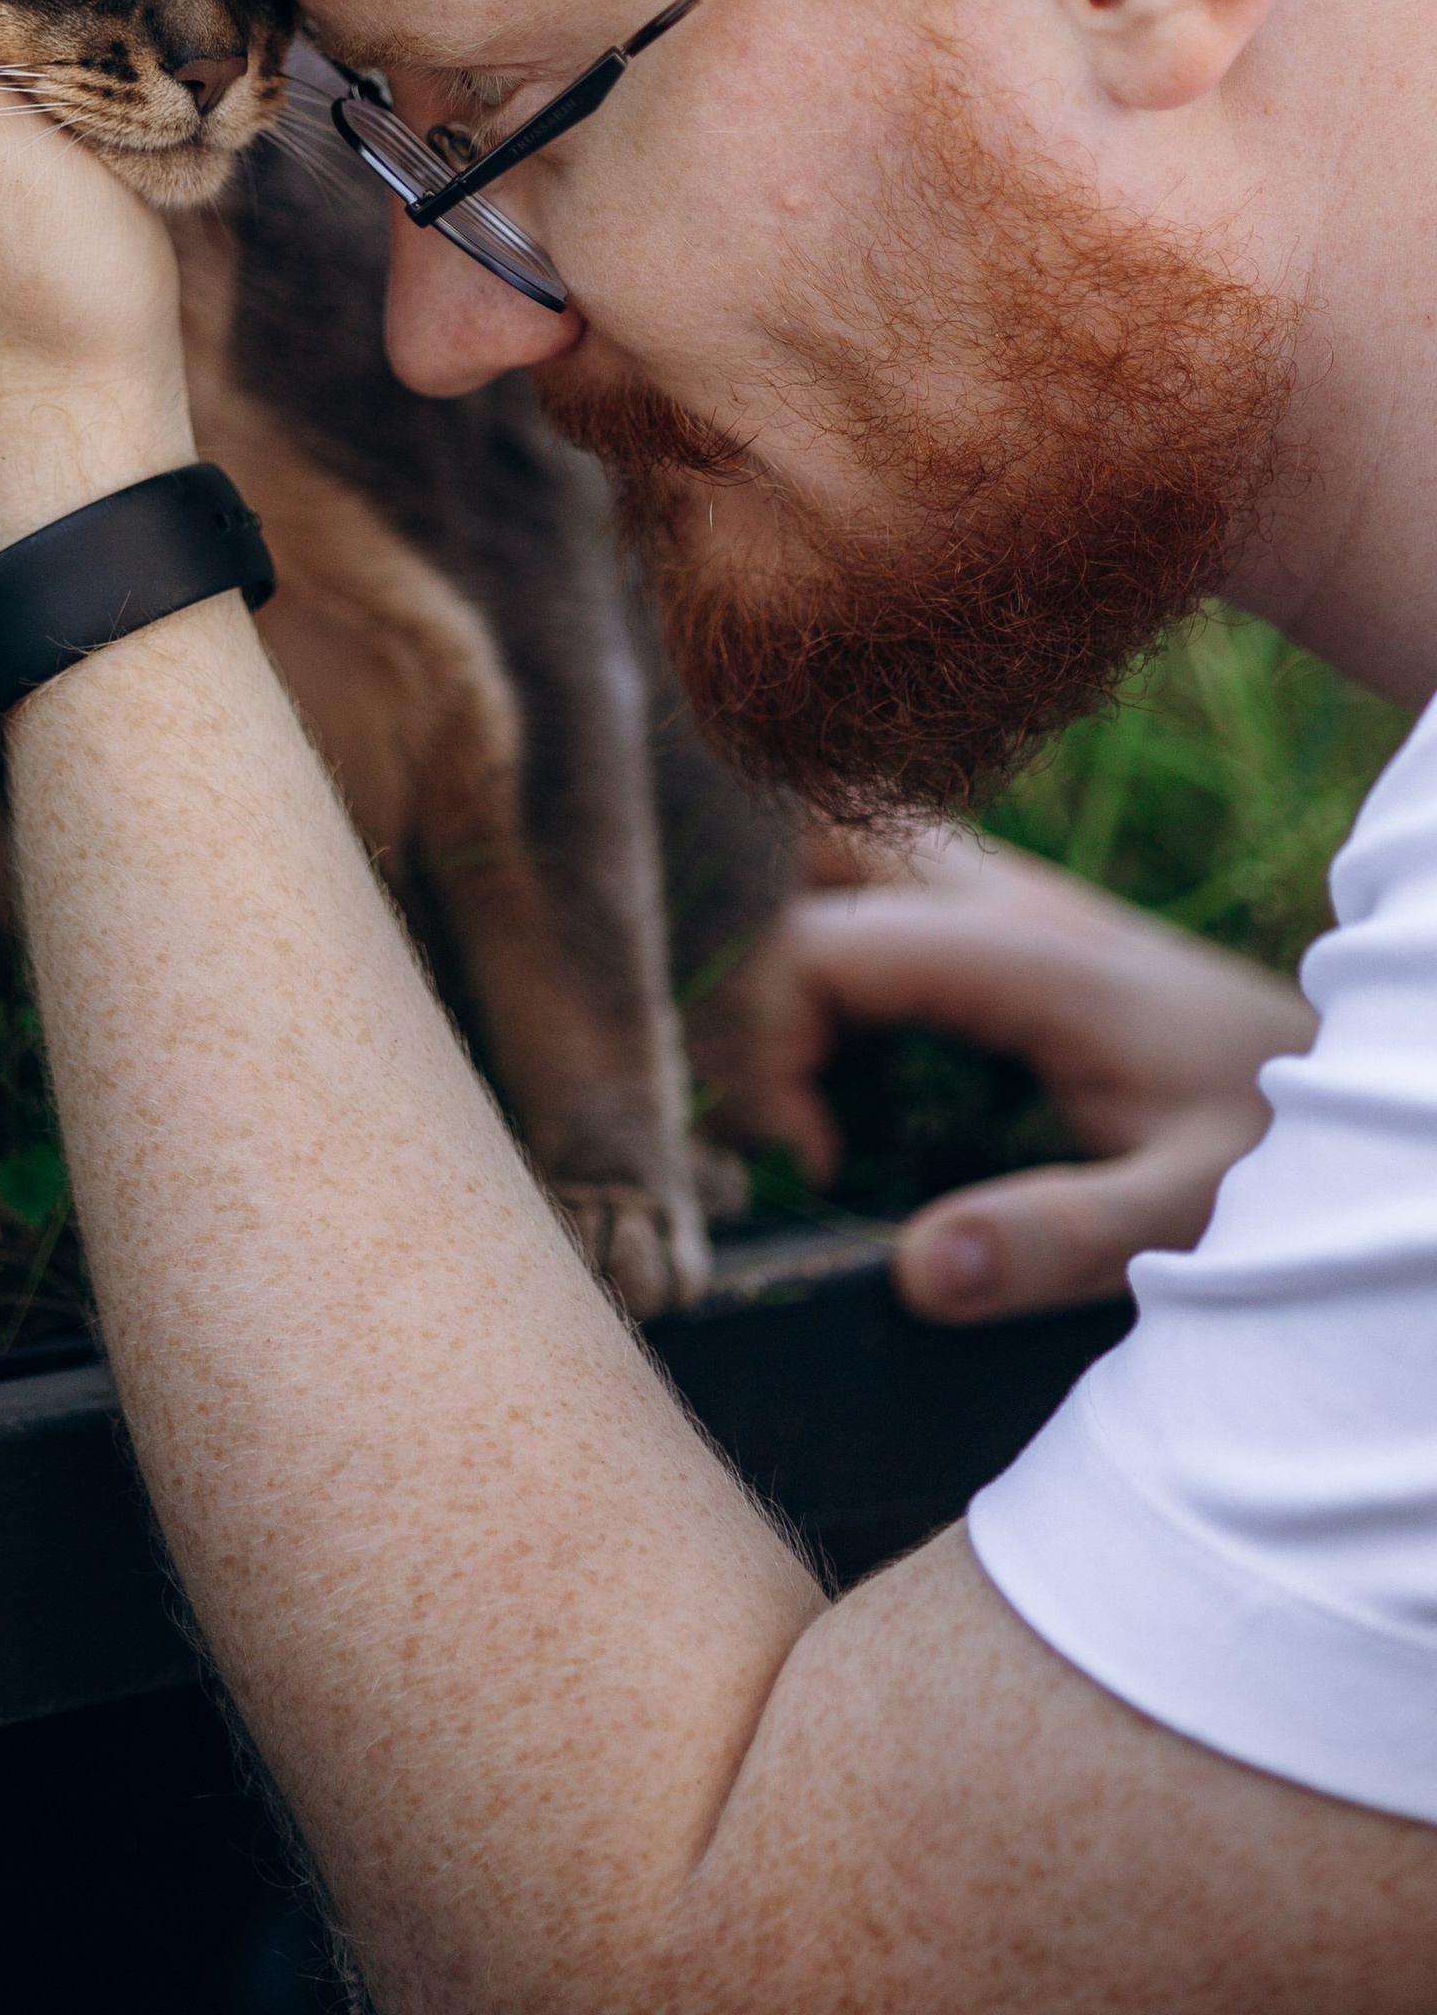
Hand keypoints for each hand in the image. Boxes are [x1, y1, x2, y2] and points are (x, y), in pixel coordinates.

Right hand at [745, 826, 1315, 1321]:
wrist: (1373, 1095)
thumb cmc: (1284, 1156)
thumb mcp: (1186, 1219)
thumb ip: (1055, 1239)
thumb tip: (911, 1275)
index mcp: (1018, 955)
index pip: (813, 945)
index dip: (763, 1044)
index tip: (807, 1157)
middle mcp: (999, 896)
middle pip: (802, 855)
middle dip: (747, 960)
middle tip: (777, 1090)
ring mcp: (1006, 891)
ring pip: (835, 845)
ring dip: (784, 930)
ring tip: (800, 1061)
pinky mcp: (1014, 912)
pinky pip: (875, 874)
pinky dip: (827, 930)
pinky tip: (850, 1037)